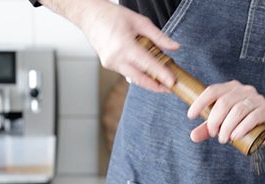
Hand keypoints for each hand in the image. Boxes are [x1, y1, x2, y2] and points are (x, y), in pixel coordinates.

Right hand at [50, 0, 179, 91]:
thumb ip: (159, 36)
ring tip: (163, 80)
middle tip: (170, 88)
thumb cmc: (112, 16)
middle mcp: (116, 58)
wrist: (90, 16)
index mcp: (124, 46)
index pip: (147, 64)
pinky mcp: (109, 65)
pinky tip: (148, 71)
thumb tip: (174, 47)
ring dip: (148, 81)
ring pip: (134, 78)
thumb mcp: (140, 22)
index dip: (161, 74)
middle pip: (140, 79)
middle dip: (156, 86)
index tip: (172, 82)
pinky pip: (128, 73)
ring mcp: (111, 64)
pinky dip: (139, 73)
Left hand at [187, 81, 264, 145]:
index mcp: (231, 88)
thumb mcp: (223, 125)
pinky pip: (253, 116)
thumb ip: (208, 129)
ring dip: (227, 127)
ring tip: (223, 139)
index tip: (190, 116)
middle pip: (224, 102)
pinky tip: (235, 136)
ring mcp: (257, 98)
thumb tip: (192, 136)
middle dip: (215, 120)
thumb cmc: (242, 123)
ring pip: (238, 110)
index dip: (200, 102)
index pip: (212, 91)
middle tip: (213, 134)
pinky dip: (242, 127)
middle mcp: (244, 90)